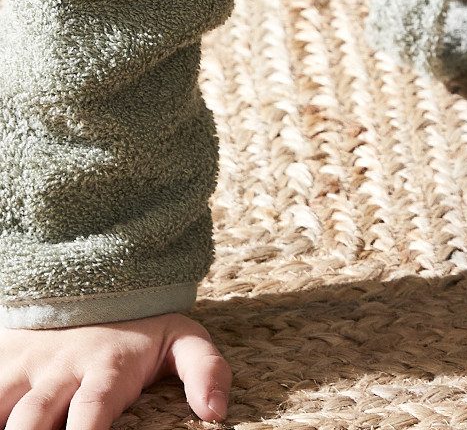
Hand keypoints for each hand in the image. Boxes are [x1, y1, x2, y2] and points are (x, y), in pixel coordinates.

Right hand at [0, 312, 228, 429]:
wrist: (96, 279)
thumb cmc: (141, 328)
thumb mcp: (181, 340)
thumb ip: (205, 369)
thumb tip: (217, 412)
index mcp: (107, 368)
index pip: (91, 410)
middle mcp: (61, 371)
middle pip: (33, 420)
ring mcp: (27, 369)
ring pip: (4, 410)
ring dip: (9, 428)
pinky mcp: (4, 365)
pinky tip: (0, 420)